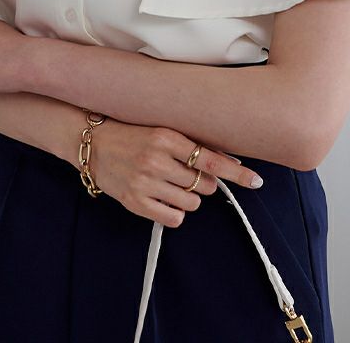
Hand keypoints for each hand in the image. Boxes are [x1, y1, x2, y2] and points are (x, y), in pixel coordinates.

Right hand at [87, 119, 260, 227]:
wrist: (93, 144)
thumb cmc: (132, 133)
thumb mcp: (162, 130)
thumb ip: (190, 144)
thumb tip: (227, 161)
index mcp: (167, 137)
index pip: (212, 160)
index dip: (237, 172)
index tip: (256, 180)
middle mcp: (156, 160)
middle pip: (204, 184)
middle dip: (204, 182)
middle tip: (187, 173)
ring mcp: (145, 182)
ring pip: (192, 202)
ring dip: (190, 196)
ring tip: (171, 183)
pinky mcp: (135, 202)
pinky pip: (174, 218)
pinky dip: (176, 211)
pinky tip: (164, 197)